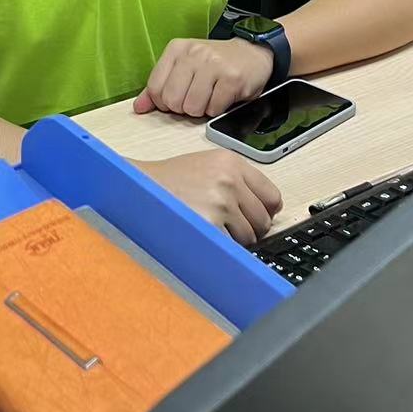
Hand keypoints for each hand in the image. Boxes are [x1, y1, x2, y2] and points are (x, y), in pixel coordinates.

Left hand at [134, 38, 273, 119]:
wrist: (253, 53)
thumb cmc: (215, 64)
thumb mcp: (184, 67)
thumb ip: (159, 87)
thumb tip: (138, 108)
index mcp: (177, 49)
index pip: (155, 88)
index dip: (165, 102)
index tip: (178, 98)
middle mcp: (193, 53)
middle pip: (172, 100)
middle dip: (183, 108)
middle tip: (196, 99)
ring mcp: (213, 64)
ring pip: (192, 107)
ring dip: (201, 110)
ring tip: (210, 97)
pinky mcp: (232, 78)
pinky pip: (214, 109)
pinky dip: (217, 110)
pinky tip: (223, 97)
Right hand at [140, 149, 281, 246]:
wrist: (140, 186)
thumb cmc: (171, 179)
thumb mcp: (208, 165)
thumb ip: (239, 181)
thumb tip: (268, 209)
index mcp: (231, 162)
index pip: (272, 197)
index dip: (264, 211)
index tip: (255, 217)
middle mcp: (229, 180)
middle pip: (263, 220)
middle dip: (248, 228)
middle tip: (226, 224)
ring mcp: (220, 203)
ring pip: (249, 237)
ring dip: (233, 239)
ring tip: (210, 225)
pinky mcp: (209, 225)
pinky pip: (232, 248)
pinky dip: (221, 247)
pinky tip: (205, 235)